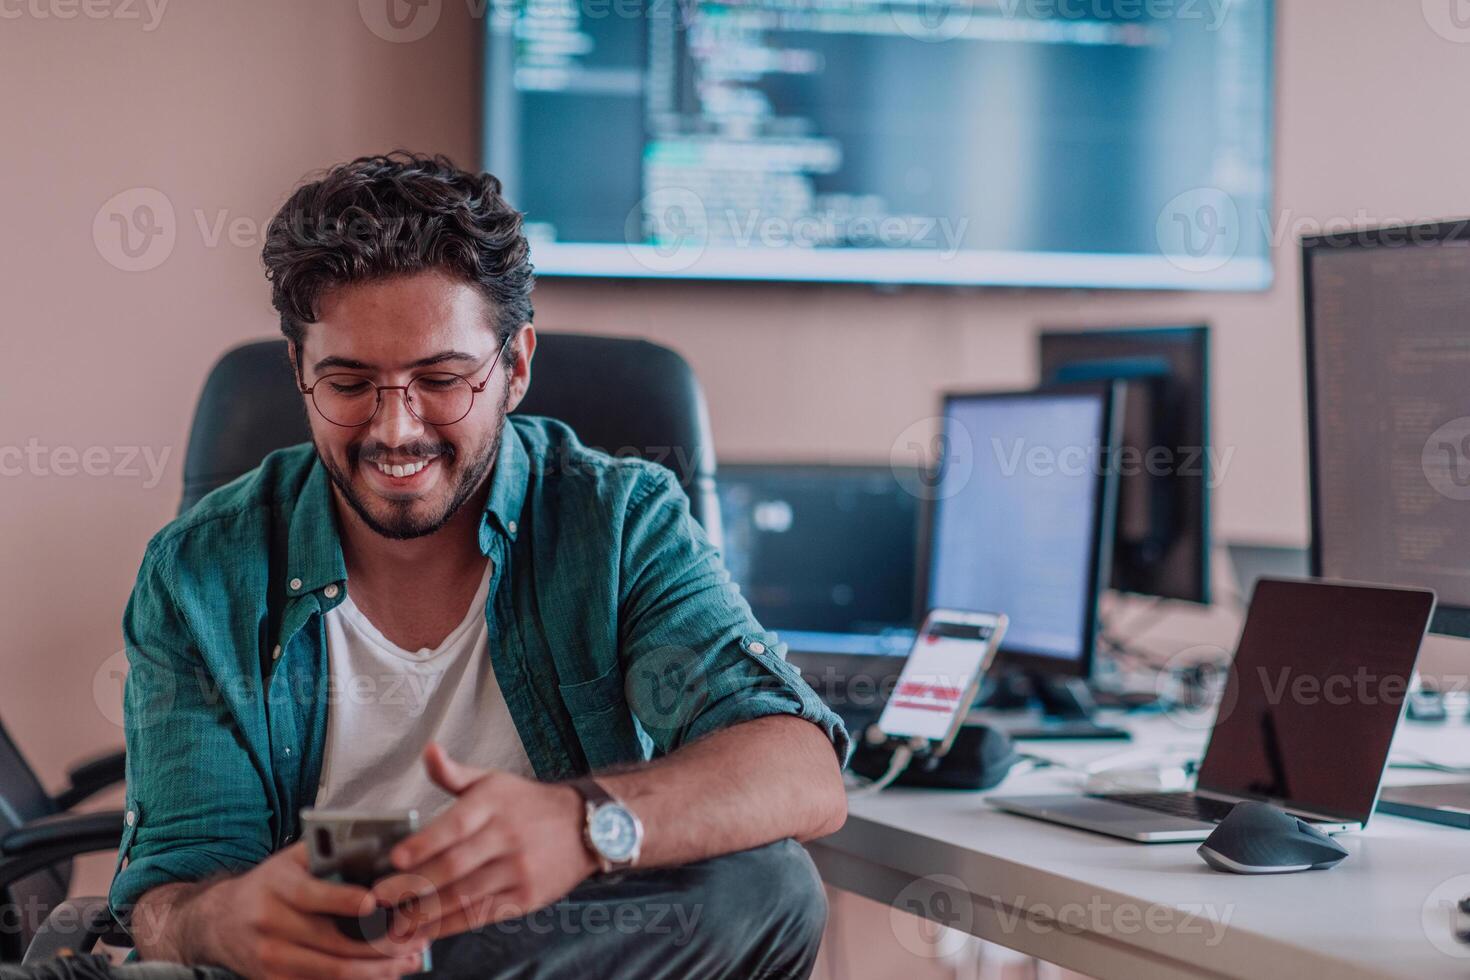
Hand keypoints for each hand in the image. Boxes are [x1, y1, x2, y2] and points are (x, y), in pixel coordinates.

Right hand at [187, 842, 428, 979]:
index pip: (314, 896)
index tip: (378, 904)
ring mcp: (270, 958)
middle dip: (381, 947)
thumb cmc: (271, 884)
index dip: (347, 902)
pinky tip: (383, 976)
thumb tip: (382, 849)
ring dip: (377, 972)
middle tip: (415, 941)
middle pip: (332, 944)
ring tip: (410, 962)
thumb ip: (329, 852)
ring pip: (332, 972)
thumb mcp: (292, 860)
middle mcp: (270, 923)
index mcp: (277, 886)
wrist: (218, 921)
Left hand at [370, 743, 597, 939]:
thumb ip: (454, 774)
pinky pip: (483, 915)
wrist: (584, 826)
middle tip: (380, 898)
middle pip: (456, 865)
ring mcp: (518, 869)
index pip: (455, 824)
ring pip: (466, 896)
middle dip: (414, 885)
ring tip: (395, 924)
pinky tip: (427, 931)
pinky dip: (452, 926)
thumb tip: (428, 751)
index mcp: (493, 803)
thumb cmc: (527, 804)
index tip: (395, 858)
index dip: (424, 843)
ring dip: (427, 913)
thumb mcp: (492, 781)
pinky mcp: (526, 896)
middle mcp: (506, 836)